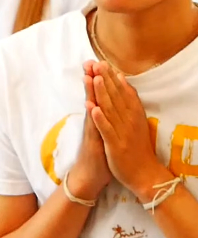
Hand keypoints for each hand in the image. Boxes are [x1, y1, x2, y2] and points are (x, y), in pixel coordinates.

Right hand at [66, 61, 113, 202]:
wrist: (89, 177)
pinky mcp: (92, 142)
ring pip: (91, 107)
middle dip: (93, 78)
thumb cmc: (100, 156)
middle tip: (90, 60)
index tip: (100, 62)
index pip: (100, 95)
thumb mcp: (103, 133)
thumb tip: (105, 104)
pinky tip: (90, 104)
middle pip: (94, 96)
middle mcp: (94, 122)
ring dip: (90, 91)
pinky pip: (93, 126)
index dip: (100, 79)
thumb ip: (103, 118)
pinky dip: (92, 115)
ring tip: (88, 74)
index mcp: (99, 119)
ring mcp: (92, 131)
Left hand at [88, 61, 170, 199]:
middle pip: (116, 97)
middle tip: (97, 63)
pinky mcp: (115, 145)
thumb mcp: (136, 124)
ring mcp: (122, 133)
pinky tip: (92, 107)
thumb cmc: (137, 149)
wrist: (144, 175)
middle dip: (106, 79)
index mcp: (134, 116)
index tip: (104, 62)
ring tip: (95, 78)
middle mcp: (129, 121)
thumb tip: (124, 84)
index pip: (124, 93)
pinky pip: (106, 130)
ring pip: (111, 110)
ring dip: (103, 93)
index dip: (113, 78)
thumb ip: (130, 105)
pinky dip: (100, 118)